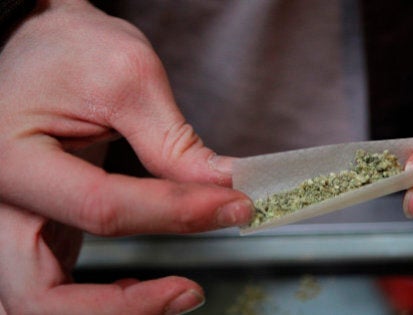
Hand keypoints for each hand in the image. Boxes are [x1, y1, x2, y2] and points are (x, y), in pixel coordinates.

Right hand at [0, 1, 251, 312]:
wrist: (39, 45)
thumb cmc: (71, 51)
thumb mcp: (127, 79)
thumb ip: (173, 143)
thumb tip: (223, 188)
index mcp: (13, 159)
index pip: (101, 208)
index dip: (175, 215)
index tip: (233, 206)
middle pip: (41, 295)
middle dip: (123, 306)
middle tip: (191, 291)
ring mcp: (11, 225)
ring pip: (41, 305)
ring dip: (107, 314)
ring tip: (173, 295)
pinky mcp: (33, 231)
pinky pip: (52, 291)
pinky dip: (94, 306)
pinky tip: (139, 287)